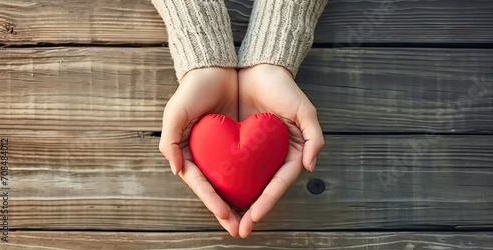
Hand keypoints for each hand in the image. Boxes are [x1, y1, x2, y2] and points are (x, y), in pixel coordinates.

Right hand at [159, 67, 240, 236]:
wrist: (215, 68)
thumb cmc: (192, 90)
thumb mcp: (175, 113)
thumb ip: (171, 141)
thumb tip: (177, 171)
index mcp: (190, 153)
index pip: (202, 183)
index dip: (213, 202)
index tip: (226, 216)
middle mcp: (207, 155)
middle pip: (218, 189)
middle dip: (228, 212)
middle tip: (240, 230)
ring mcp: (223, 150)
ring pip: (233, 182)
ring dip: (242, 203)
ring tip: (251, 222)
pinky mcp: (239, 142)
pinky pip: (247, 166)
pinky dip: (252, 182)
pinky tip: (261, 195)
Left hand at [237, 64, 324, 237]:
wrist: (258, 68)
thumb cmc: (284, 89)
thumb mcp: (305, 111)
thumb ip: (315, 138)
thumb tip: (310, 167)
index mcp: (288, 153)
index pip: (277, 183)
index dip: (266, 202)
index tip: (254, 218)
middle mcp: (270, 156)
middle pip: (260, 190)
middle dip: (250, 212)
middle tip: (238, 231)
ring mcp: (252, 152)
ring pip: (243, 183)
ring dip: (235, 203)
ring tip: (226, 222)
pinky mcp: (235, 143)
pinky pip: (228, 166)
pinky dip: (223, 182)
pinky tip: (215, 196)